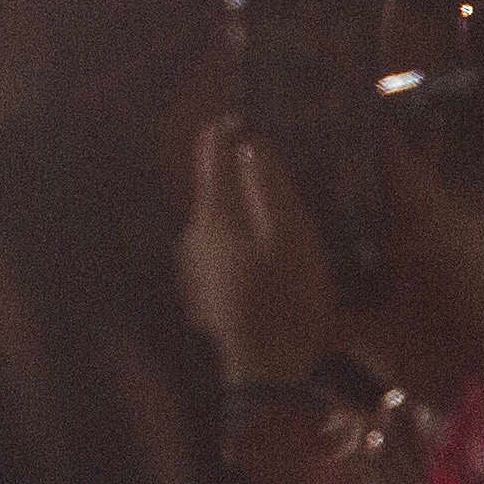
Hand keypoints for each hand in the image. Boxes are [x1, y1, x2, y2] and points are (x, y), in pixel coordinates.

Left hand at [182, 116, 345, 392]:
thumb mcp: (291, 237)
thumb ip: (268, 187)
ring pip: (217, 219)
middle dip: (237, 168)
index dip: (226, 130)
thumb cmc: (287, 300)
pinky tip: (265, 248)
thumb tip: (249, 145)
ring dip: (241, 205)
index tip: (242, 111)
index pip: (210, 156)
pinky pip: (221, 248)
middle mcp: (192, 236)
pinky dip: (240, 237)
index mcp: (213, 216)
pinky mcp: (203, 291)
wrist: (266, 373)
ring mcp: (193, 266)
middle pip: (213, 187)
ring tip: (276, 199)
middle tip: (270, 151)